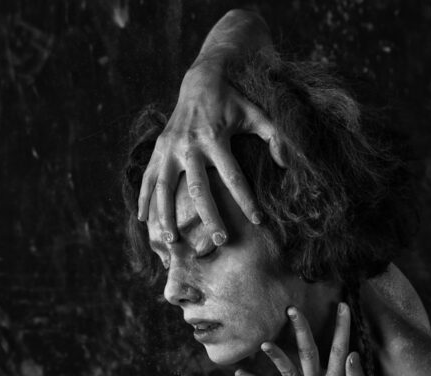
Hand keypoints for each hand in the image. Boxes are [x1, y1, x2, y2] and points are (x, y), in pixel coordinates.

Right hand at [137, 62, 283, 244]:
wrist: (201, 79)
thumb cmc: (233, 101)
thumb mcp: (256, 114)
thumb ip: (274, 136)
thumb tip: (287, 164)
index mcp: (215, 138)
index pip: (233, 176)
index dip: (246, 200)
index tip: (258, 221)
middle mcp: (190, 145)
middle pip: (199, 188)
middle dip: (210, 216)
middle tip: (220, 240)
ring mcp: (171, 148)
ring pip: (165, 187)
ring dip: (167, 215)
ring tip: (173, 241)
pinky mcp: (159, 148)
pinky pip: (149, 177)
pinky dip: (144, 198)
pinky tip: (144, 220)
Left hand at [235, 303, 367, 375]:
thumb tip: (352, 354)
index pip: (339, 351)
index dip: (342, 327)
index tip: (343, 307)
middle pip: (307, 353)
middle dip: (301, 329)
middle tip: (292, 310)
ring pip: (286, 371)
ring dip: (275, 355)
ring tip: (263, 342)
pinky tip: (239, 374)